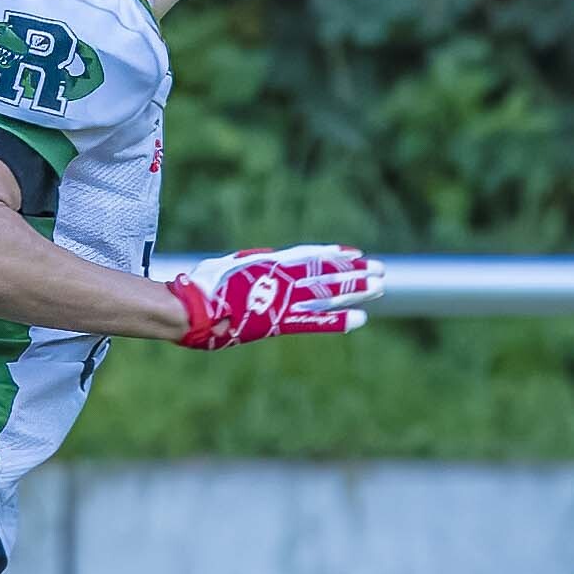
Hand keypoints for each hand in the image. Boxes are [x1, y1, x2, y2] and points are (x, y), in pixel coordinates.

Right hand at [164, 243, 376, 349]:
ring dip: (356, 289)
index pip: (311, 256)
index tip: (354, 253)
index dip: (334, 255)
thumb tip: (262, 264)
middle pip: (327, 272)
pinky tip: (360, 319)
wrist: (192, 307)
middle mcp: (282, 277)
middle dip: (355, 271)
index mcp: (270, 263)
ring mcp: (283, 298)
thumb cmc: (202, 287)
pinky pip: (314, 321)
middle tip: (380, 269)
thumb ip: (250, 266)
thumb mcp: (229, 267)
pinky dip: (338, 319)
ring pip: (328, 291)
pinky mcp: (279, 320)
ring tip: (380, 286)